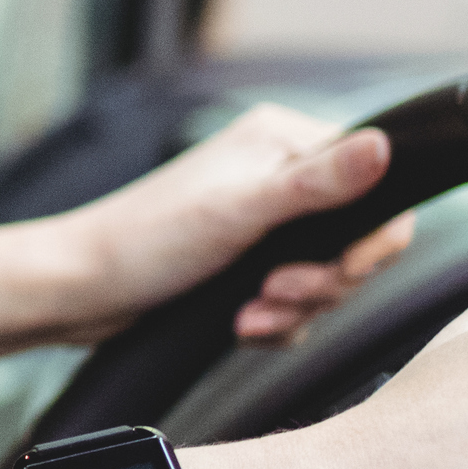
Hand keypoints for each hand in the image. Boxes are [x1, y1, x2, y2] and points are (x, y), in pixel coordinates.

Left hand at [41, 103, 416, 344]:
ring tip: (251, 313)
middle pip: (356, 240)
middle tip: (277, 290)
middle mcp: (279, 176)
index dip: (371, 239)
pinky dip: (276, 323)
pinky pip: (296, 304)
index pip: (376, 185)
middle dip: (323, 281)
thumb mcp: (239, 209)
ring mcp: (265, 223)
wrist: (82, 291)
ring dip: (295, 307)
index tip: (344, 269)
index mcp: (283, 142)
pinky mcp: (249, 266)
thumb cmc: (146, 239)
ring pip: (327, 278)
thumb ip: (316, 183)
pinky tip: (242, 326)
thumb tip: (385, 146)